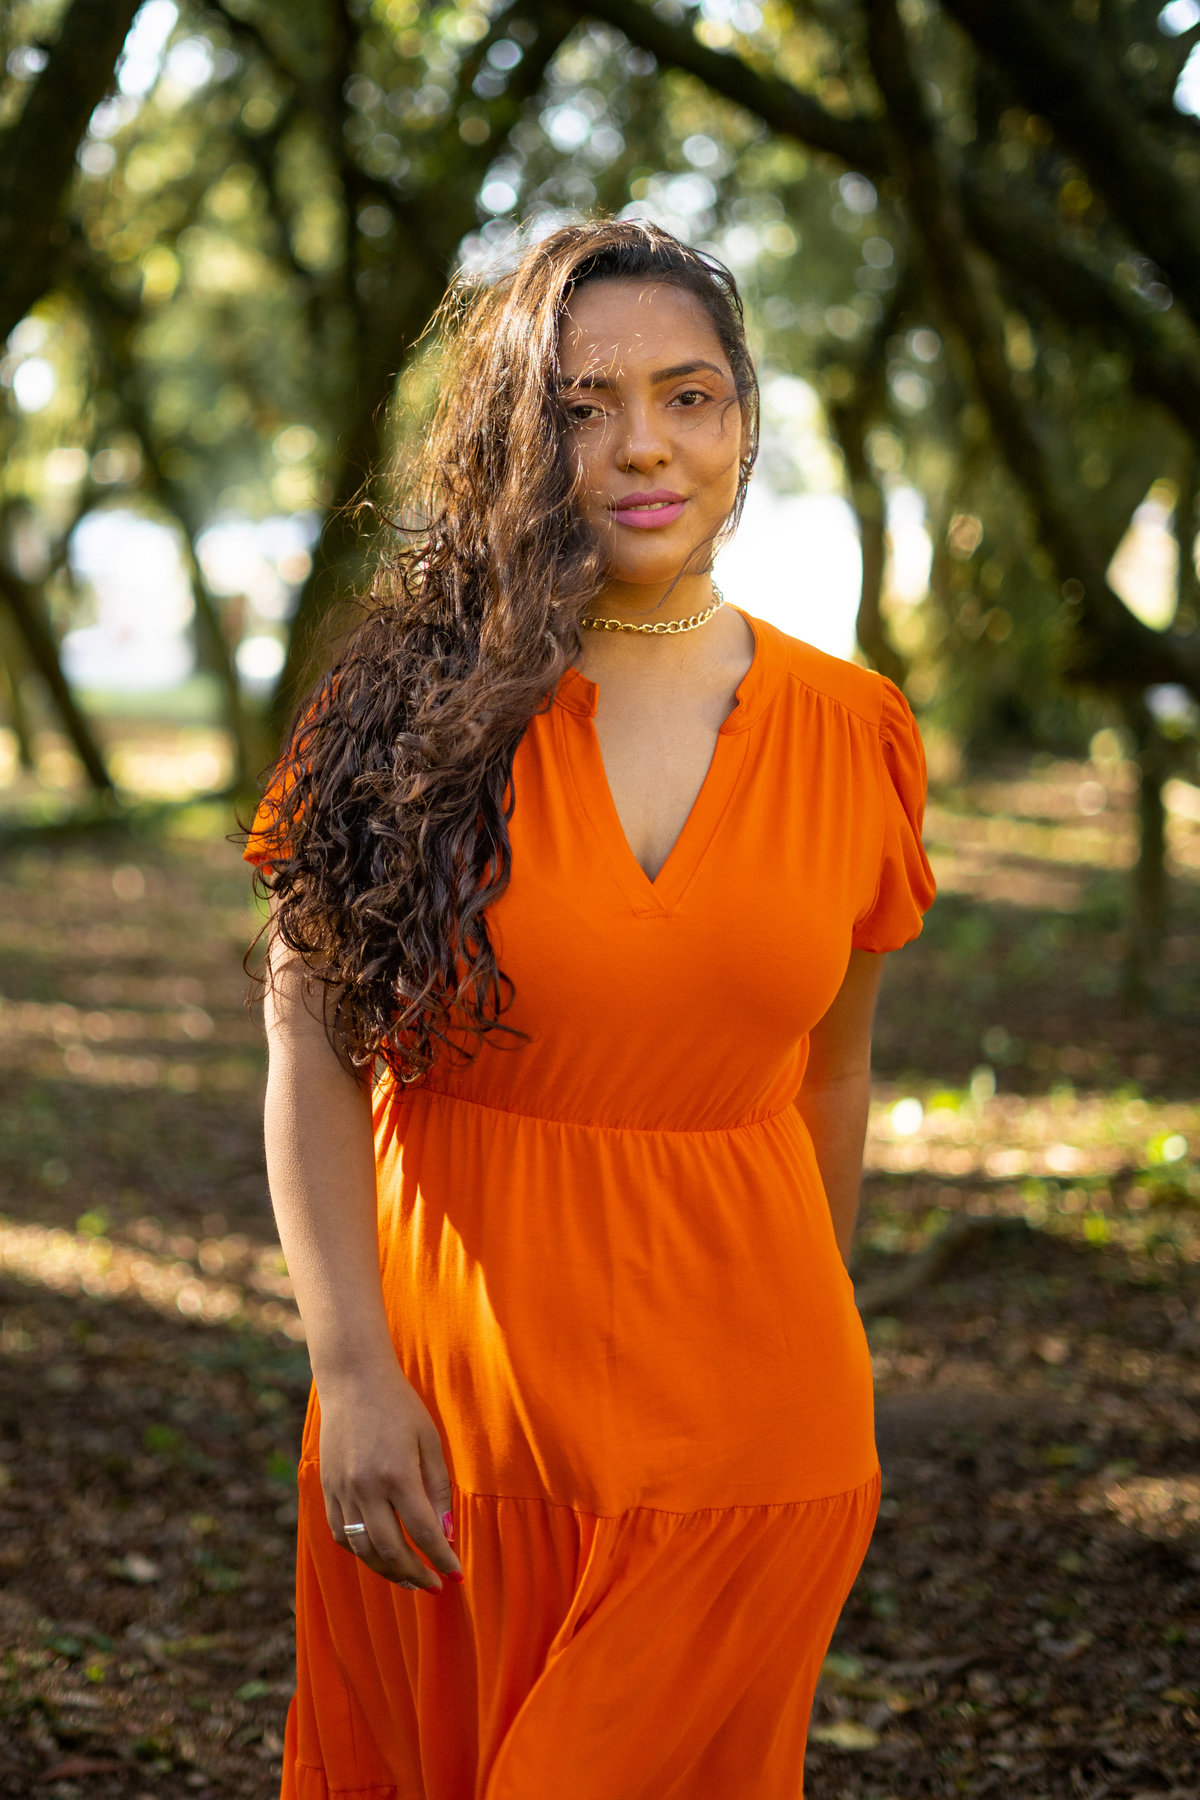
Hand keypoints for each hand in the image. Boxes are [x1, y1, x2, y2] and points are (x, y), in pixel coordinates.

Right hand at [316, 1358, 462, 1591]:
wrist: (353, 1381)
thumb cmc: (400, 1407)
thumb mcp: (429, 1441)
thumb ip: (438, 1489)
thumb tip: (445, 1533)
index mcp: (398, 1474)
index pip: (423, 1533)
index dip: (441, 1559)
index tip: (456, 1575)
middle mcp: (366, 1488)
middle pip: (391, 1550)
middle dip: (416, 1574)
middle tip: (434, 1585)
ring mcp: (342, 1490)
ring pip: (363, 1549)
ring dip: (388, 1571)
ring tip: (409, 1581)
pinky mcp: (327, 1488)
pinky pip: (341, 1534)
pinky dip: (360, 1552)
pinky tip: (377, 1557)